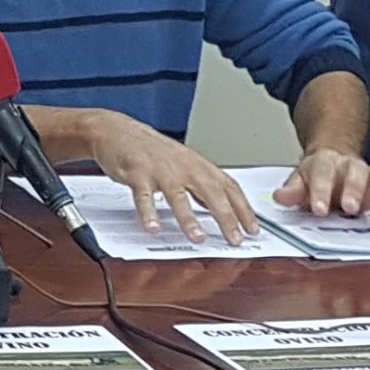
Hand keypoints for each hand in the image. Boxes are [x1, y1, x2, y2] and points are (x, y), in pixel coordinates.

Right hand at [81, 111, 257, 245]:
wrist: (117, 130)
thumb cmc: (150, 150)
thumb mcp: (182, 163)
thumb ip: (200, 185)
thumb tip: (219, 209)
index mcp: (197, 164)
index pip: (228, 186)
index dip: (243, 209)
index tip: (252, 229)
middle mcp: (182, 166)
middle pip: (210, 192)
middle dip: (225, 217)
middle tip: (234, 238)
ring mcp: (160, 170)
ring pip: (178, 196)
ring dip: (189, 219)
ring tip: (198, 238)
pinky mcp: (137, 173)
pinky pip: (143, 196)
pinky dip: (149, 212)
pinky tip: (153, 227)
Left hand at [274, 149, 369, 217]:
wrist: (334, 159)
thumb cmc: (317, 176)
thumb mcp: (300, 180)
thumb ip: (293, 190)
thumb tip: (280, 197)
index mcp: (325, 162)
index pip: (322, 172)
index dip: (319, 191)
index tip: (317, 209)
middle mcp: (349, 165)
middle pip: (353, 172)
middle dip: (352, 190)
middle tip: (349, 208)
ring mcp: (367, 174)